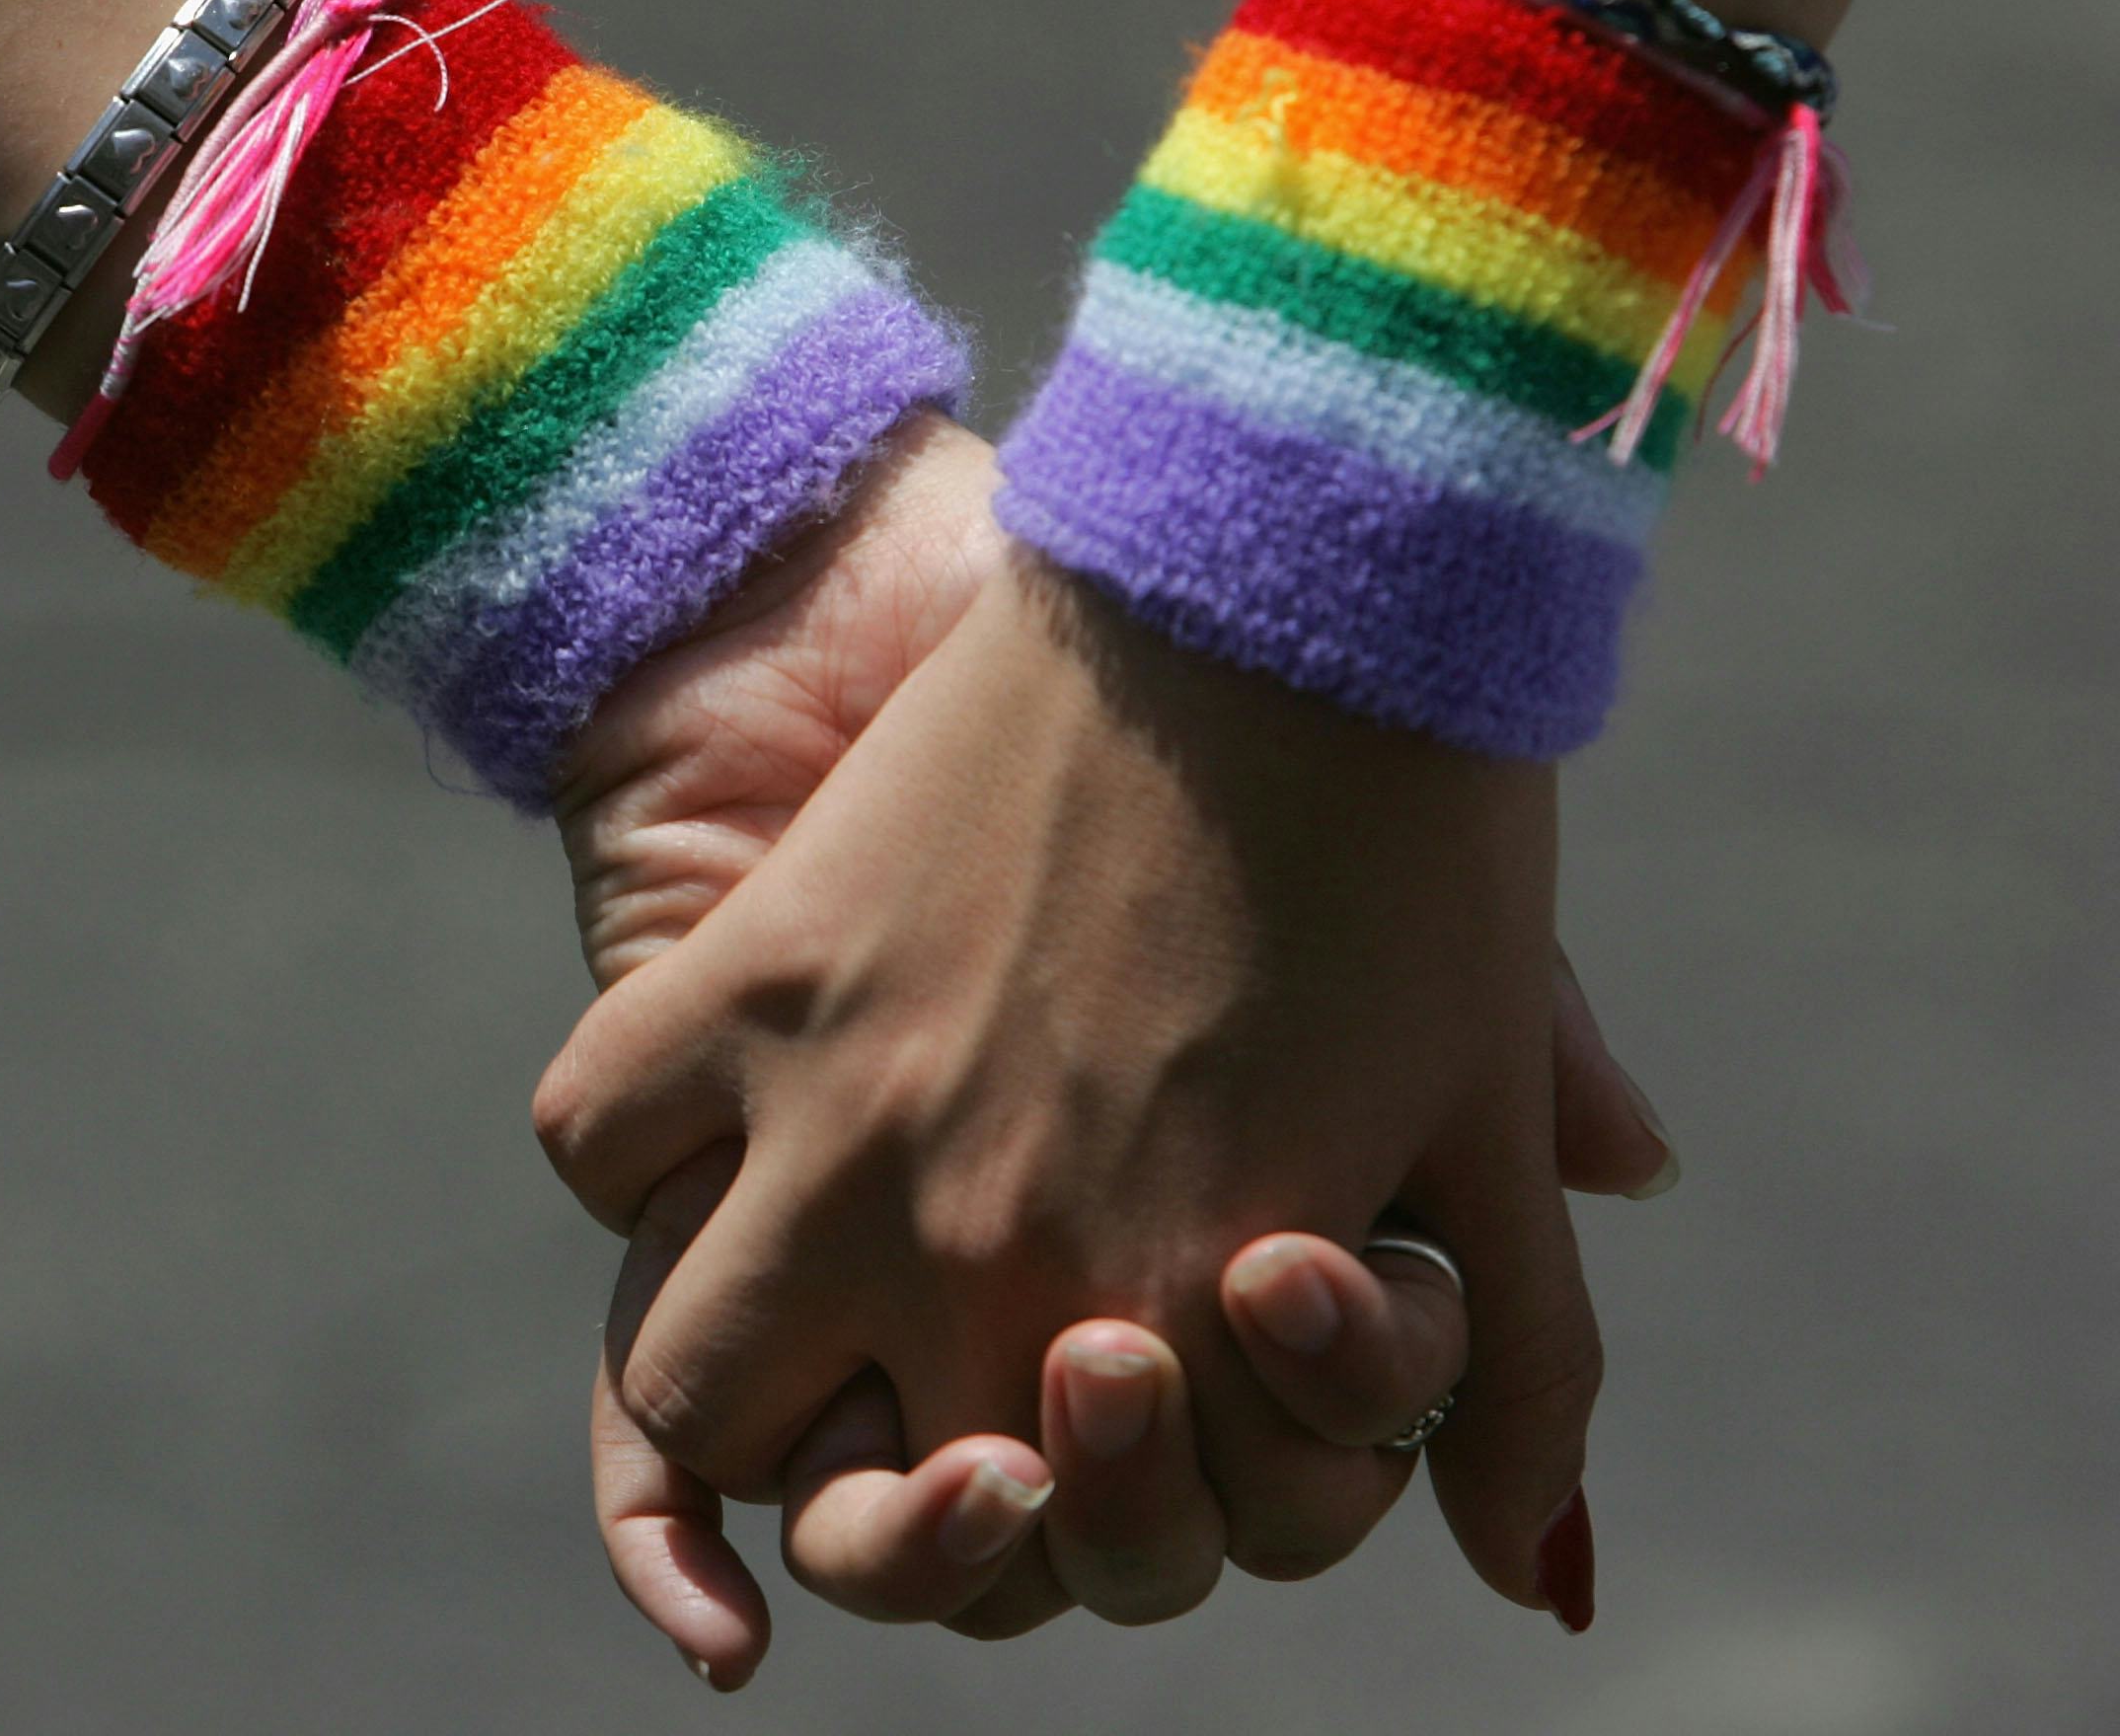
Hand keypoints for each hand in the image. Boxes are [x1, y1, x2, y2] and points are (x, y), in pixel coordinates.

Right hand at [542, 552, 1614, 1671]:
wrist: (1277, 576)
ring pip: (683, 1379)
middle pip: (835, 1511)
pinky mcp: (747, 977)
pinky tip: (703, 1143)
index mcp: (1163, 1315)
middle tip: (927, 1418)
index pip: (1047, 1555)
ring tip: (791, 1326)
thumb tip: (1550, 1574)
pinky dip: (631, 1163)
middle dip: (876, 1512)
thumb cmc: (1417, 844)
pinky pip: (601, 1139)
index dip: (1043, 1532)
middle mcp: (974, 1256)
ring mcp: (836, 1122)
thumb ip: (1514, 1373)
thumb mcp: (1484, 1122)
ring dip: (728, 1391)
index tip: (1069, 1437)